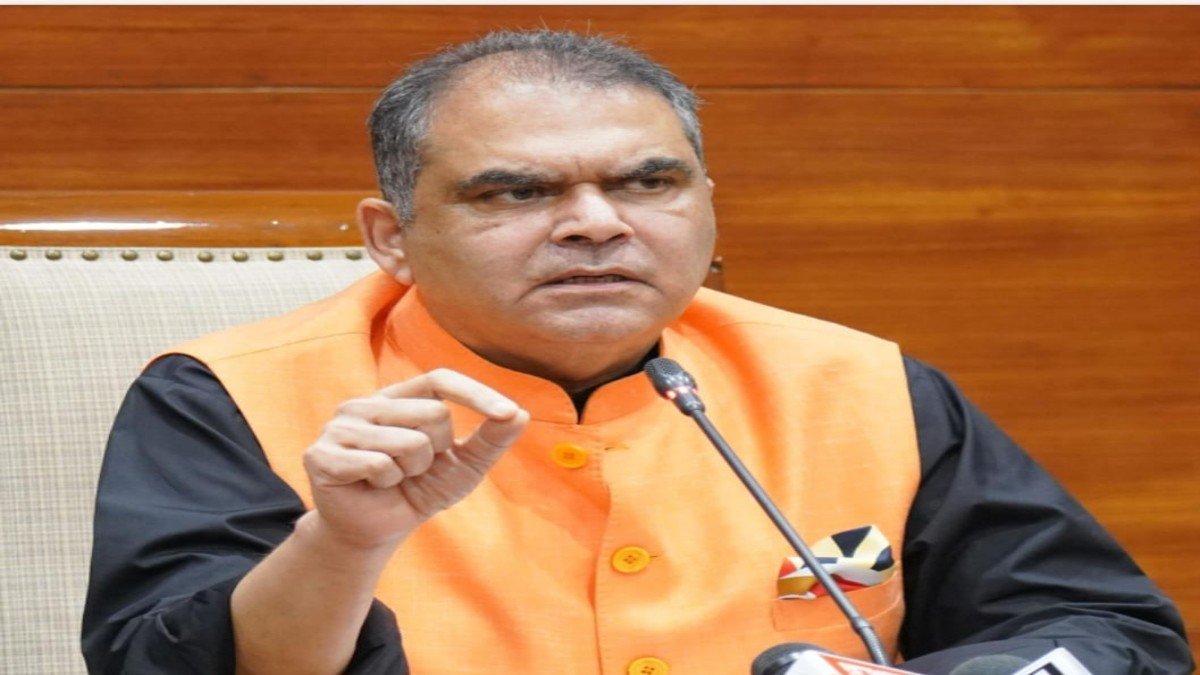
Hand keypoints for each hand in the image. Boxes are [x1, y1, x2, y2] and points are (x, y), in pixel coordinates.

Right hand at [302, 368, 528, 550]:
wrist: (374, 531)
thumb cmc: (417, 491)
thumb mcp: (463, 467)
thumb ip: (490, 440)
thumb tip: (521, 414)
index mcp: (399, 396)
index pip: (440, 379)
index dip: (475, 394)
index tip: (507, 412)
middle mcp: (367, 403)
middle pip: (433, 414)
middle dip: (436, 453)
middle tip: (413, 470)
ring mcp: (340, 425)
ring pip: (408, 442)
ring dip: (410, 471)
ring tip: (393, 479)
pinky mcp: (321, 453)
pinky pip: (378, 464)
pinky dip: (385, 483)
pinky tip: (371, 486)